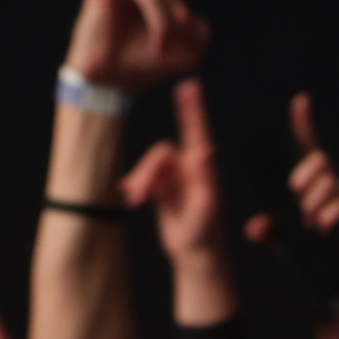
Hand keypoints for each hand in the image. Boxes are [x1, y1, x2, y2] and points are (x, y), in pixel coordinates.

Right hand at [121, 79, 227, 263]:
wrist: (195, 254)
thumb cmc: (205, 234)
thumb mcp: (206, 208)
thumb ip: (205, 181)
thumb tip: (205, 151)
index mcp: (204, 168)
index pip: (197, 131)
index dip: (192, 108)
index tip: (188, 84)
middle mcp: (189, 167)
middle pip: (161, 153)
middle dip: (148, 171)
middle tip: (139, 196)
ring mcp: (175, 176)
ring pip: (150, 164)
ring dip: (141, 180)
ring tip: (135, 200)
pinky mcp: (162, 186)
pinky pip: (143, 177)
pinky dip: (136, 185)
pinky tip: (132, 199)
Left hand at [242, 94, 338, 255]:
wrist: (338, 286)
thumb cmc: (310, 259)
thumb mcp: (281, 244)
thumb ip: (266, 232)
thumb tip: (254, 228)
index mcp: (311, 187)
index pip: (308, 149)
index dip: (305, 124)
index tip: (300, 101)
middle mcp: (332, 188)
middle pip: (320, 160)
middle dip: (303, 176)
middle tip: (295, 198)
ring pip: (330, 183)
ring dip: (313, 201)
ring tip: (307, 222)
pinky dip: (329, 216)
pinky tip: (322, 229)